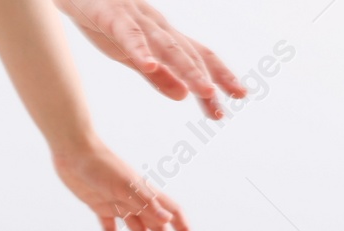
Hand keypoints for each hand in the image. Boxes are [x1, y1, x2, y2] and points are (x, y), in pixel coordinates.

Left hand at [53, 137, 191, 230]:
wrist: (73, 150)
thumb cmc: (101, 165)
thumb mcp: (124, 186)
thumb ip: (146, 203)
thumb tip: (167, 220)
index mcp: (146, 194)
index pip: (172, 215)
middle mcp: (136, 200)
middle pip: (156, 229)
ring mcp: (118, 204)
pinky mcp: (100, 205)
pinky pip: (110, 229)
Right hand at [54, 0, 245, 118]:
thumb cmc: (104, 22)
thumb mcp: (132, 56)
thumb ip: (157, 76)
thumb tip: (183, 97)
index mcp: (164, 38)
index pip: (199, 57)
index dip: (220, 75)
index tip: (238, 96)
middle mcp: (158, 28)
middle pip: (191, 53)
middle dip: (211, 77)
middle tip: (229, 100)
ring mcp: (137, 21)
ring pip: (167, 45)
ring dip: (187, 68)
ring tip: (204, 90)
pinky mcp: (112, 17)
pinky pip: (129, 34)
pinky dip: (140, 49)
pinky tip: (149, 64)